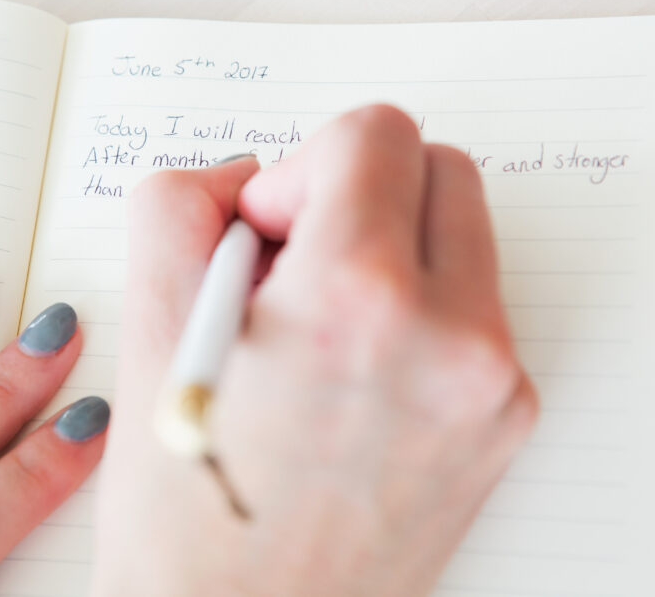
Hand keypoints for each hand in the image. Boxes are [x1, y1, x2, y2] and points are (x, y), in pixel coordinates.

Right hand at [94, 105, 537, 595]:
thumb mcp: (147, 335)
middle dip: (360, 193)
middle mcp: (452, 340)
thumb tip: (244, 177)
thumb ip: (183, 208)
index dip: (302, 166)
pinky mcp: (507, 426)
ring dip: (392, 253)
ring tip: (319, 330)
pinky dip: (418, 316)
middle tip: (294, 264)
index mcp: (360, 301)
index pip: (377, 132)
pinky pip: (474, 315)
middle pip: (440, 170)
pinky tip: (354, 379)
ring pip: (462, 240)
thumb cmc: (186, 521)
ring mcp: (494, 388)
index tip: (267, 229)